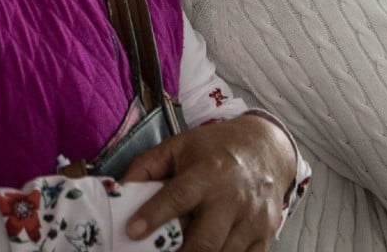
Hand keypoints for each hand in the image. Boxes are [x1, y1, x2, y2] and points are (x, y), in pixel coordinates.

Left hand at [123, 113, 295, 251]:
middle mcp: (233, 196)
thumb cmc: (217, 148)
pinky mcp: (265, 235)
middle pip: (205, 240)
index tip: (132, 231)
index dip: (154, 215)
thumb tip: (119, 189)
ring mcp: (252, 219)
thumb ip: (148, 165)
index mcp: (209, 171)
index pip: (179, 196)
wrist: (267, 148)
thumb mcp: (181, 145)